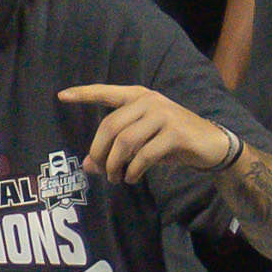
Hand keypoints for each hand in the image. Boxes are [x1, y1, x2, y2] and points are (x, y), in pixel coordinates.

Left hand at [62, 81, 241, 184]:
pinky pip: (143, 155)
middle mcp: (149, 101)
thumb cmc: (171, 141)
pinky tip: (132, 178)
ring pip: (125, 142)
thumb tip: (88, 165)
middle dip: (100, 152)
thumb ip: (115, 148)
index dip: (84, 94)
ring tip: (116, 179)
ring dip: (115, 165)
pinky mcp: (175, 133)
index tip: (61, 96)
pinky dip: (133, 171)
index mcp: (138, 96)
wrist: (211, 145)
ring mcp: (163, 115)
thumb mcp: (141, 143)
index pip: (106, 92)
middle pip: (110, 126)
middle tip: (100, 171)